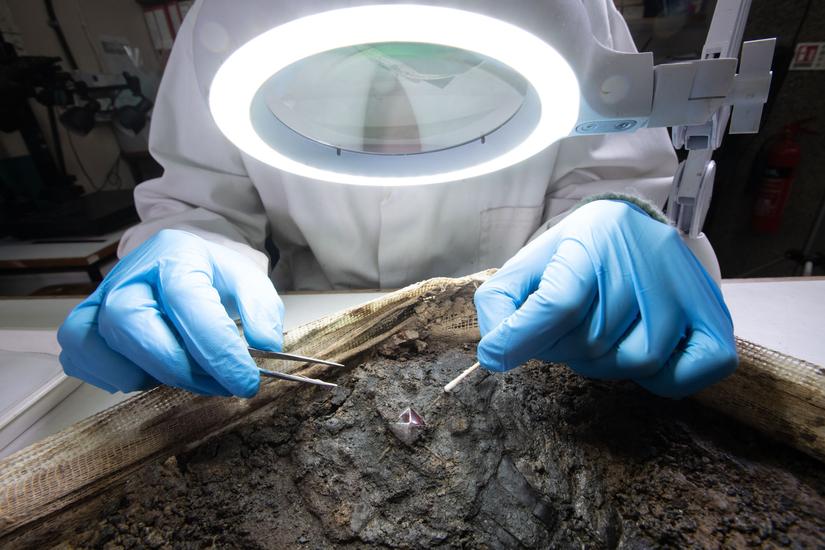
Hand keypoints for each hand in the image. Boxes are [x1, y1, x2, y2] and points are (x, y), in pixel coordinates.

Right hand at [58, 229, 283, 396]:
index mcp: (176, 254)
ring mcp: (100, 297)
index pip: (189, 303)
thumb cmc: (211, 276)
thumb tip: (265, 345)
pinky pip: (79, 354)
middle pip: (131, 322)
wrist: (179, 265)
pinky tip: (148, 373)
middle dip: (178, 366)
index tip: (245, 381)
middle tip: (218, 385)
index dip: (218, 351)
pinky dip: (111, 374)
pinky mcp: (85, 320)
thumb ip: (262, 310)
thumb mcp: (249, 282)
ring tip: (185, 375)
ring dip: (146, 373)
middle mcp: (131, 273)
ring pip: (99, 342)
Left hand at [474, 200, 736, 397]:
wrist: (633, 227)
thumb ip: (502, 302)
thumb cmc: (575, 253)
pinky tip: (641, 350)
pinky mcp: (714, 317)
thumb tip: (494, 352)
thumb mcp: (531, 264)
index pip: (560, 301)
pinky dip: (661, 378)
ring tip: (600, 336)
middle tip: (566, 328)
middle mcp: (645, 261)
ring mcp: (685, 290)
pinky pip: (689, 372)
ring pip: (636, 360)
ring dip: (607, 362)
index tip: (497, 354)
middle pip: (592, 341)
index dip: (524, 335)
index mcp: (593, 241)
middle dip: (565, 347)